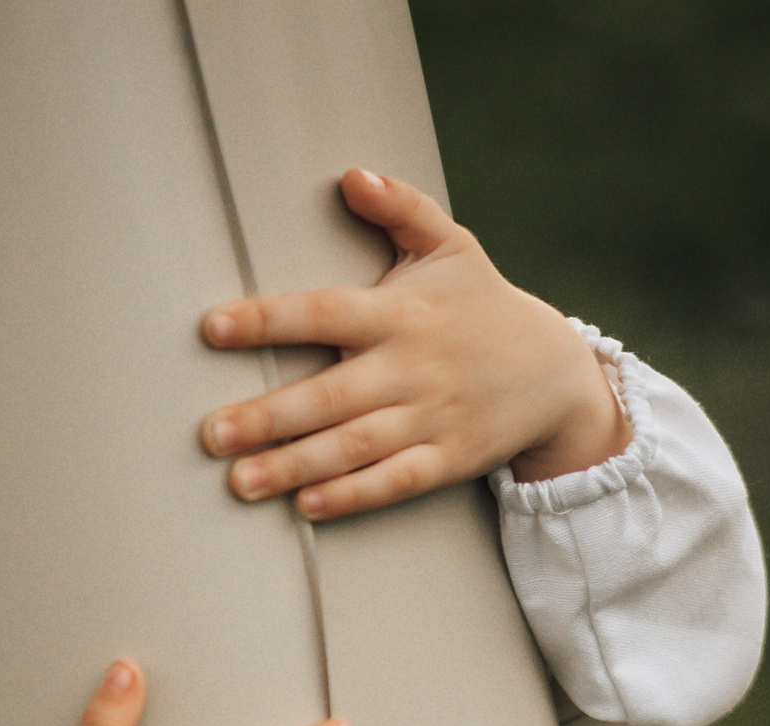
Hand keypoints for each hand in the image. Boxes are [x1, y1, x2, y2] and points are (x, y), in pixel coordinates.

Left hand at [197, 167, 629, 521]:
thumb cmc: (482, 305)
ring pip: (355, 446)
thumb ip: (401, 209)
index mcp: (401, 313)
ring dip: (294, 466)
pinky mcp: (448, 459)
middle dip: (269, 416)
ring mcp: (431, 416)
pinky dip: (354, 495)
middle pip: (331, 394)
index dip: (268, 320)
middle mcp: (412, 367)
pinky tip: (308, 506)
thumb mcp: (451, 246)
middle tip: (211, 433)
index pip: (324, 312)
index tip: (213, 326)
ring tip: (238, 480)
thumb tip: (352, 176)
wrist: (557, 372)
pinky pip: (396, 482)